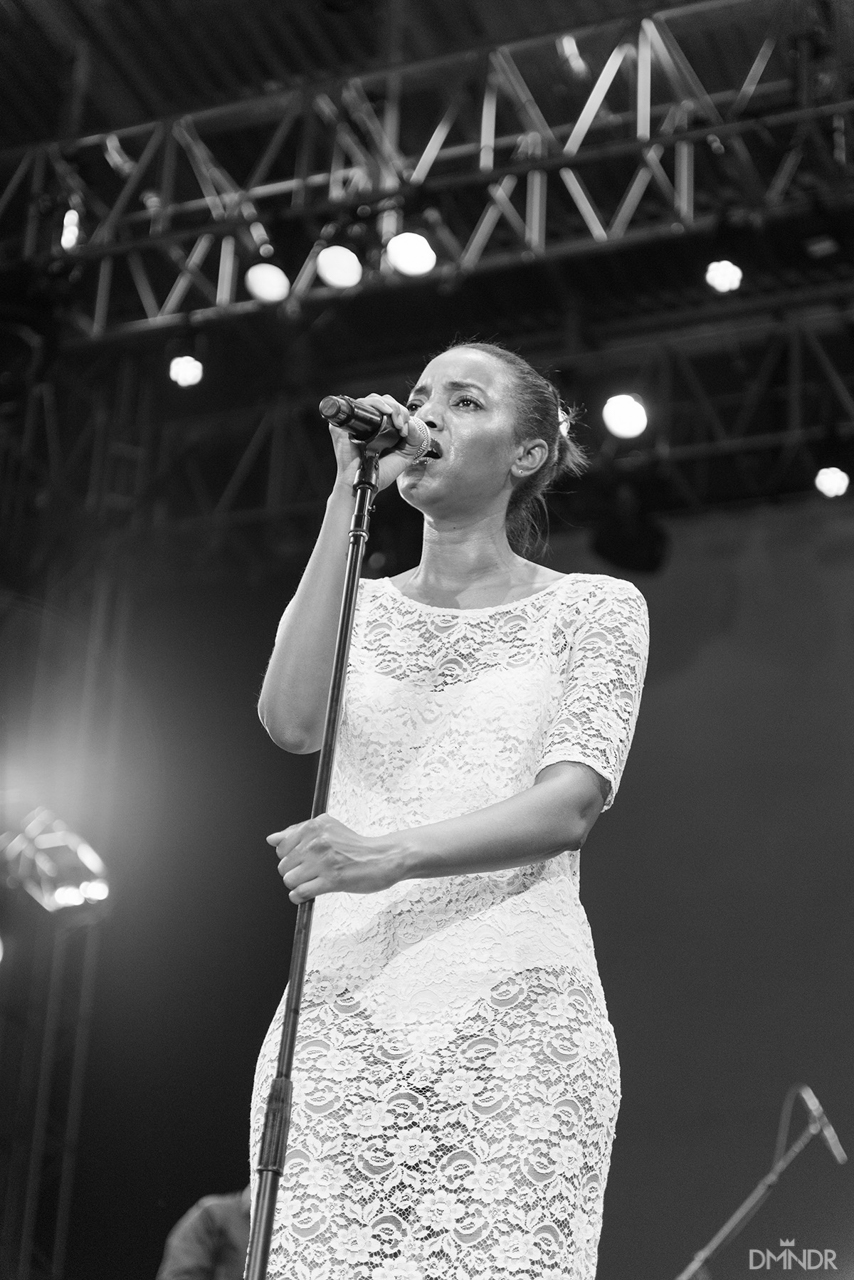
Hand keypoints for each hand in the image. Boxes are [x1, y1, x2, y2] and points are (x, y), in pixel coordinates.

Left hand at [267, 813, 401, 902]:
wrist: (381, 858)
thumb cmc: (355, 847)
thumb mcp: (327, 830)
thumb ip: (297, 832)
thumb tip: (271, 839)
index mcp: (315, 826)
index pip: (281, 846)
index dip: (289, 857)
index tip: (303, 860)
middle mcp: (317, 841)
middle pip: (283, 865)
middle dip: (294, 872)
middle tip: (311, 872)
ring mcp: (323, 861)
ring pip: (289, 880)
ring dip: (298, 885)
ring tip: (312, 882)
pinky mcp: (331, 880)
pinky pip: (300, 892)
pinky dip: (300, 896)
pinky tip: (310, 892)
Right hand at [330, 394, 420, 493]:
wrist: (364, 483)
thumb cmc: (379, 473)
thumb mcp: (404, 455)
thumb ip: (414, 440)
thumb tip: (413, 423)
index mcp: (380, 428)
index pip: (391, 408)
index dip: (401, 413)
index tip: (405, 430)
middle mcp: (367, 423)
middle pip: (384, 401)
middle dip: (398, 409)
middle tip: (401, 425)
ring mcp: (355, 422)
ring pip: (373, 399)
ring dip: (389, 405)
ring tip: (395, 420)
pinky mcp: (344, 424)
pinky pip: (358, 404)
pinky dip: (374, 404)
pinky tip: (385, 412)